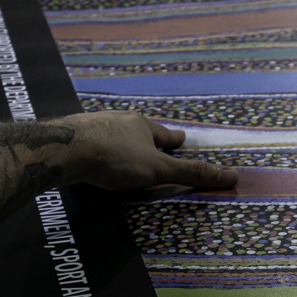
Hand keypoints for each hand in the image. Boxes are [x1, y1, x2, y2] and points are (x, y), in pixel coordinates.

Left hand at [59, 110, 237, 191]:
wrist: (64, 150)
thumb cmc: (115, 158)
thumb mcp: (157, 170)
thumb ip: (190, 174)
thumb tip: (232, 176)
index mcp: (141, 125)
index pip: (164, 134)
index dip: (174, 140)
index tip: (181, 139)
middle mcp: (118, 120)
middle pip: (138, 132)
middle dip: (146, 141)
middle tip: (153, 150)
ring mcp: (94, 127)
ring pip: (114, 135)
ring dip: (121, 144)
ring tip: (124, 156)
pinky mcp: (73, 137)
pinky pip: (93, 144)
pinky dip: (99, 151)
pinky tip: (95, 160)